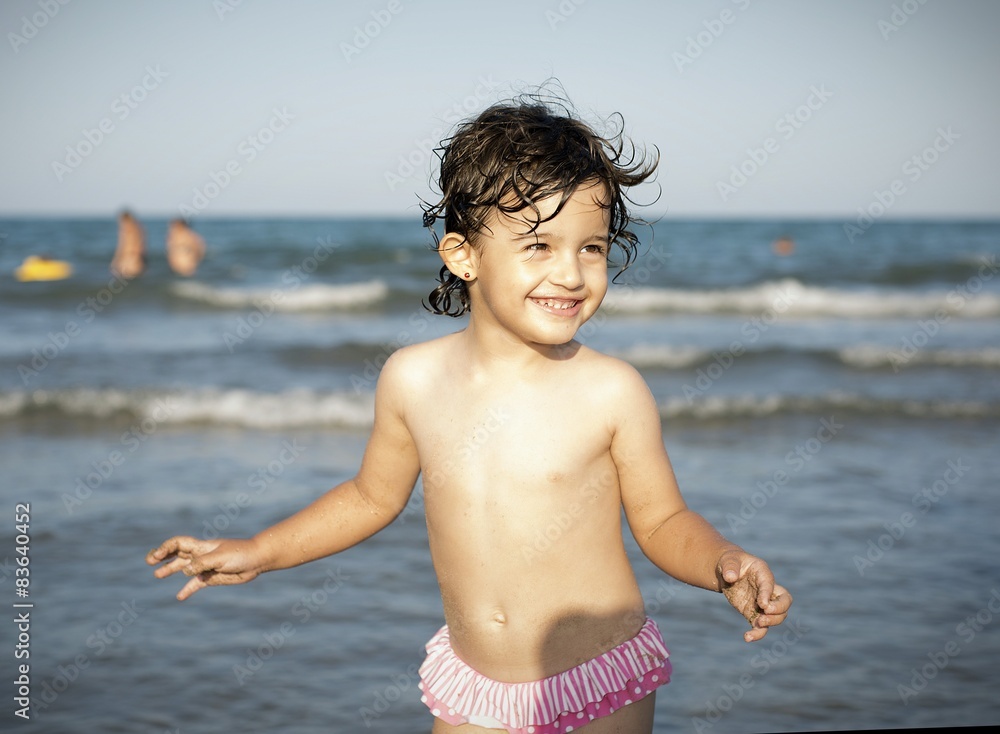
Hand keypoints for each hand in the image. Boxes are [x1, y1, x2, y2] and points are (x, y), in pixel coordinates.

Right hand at [146, 536, 264, 600]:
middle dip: (163, 557)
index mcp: (202, 547)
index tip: (155, 557)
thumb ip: (202, 563)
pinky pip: (196, 583)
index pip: (179, 544)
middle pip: (178, 554)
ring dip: (171, 570)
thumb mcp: (220, 557)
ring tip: (157, 575)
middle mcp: (201, 555)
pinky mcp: (212, 577)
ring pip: (184, 568)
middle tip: (149, 562)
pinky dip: (188, 589)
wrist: (257, 560)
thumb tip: (185, 571)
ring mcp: (205, 566)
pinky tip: (180, 596)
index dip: (165, 548)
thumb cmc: (240, 554)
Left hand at [717, 549, 791, 641]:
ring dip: (771, 622)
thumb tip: (730, 577)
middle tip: (764, 613)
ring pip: (777, 616)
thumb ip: (730, 567)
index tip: (763, 605)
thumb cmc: (730, 562)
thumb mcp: (728, 560)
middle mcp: (768, 589)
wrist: (727, 572)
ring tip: (757, 624)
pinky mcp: (754, 613)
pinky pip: (761, 626)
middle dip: (779, 610)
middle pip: (784, 601)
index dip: (768, 594)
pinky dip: (757, 633)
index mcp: (762, 573)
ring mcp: (763, 603)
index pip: (770, 584)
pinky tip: (747, 637)